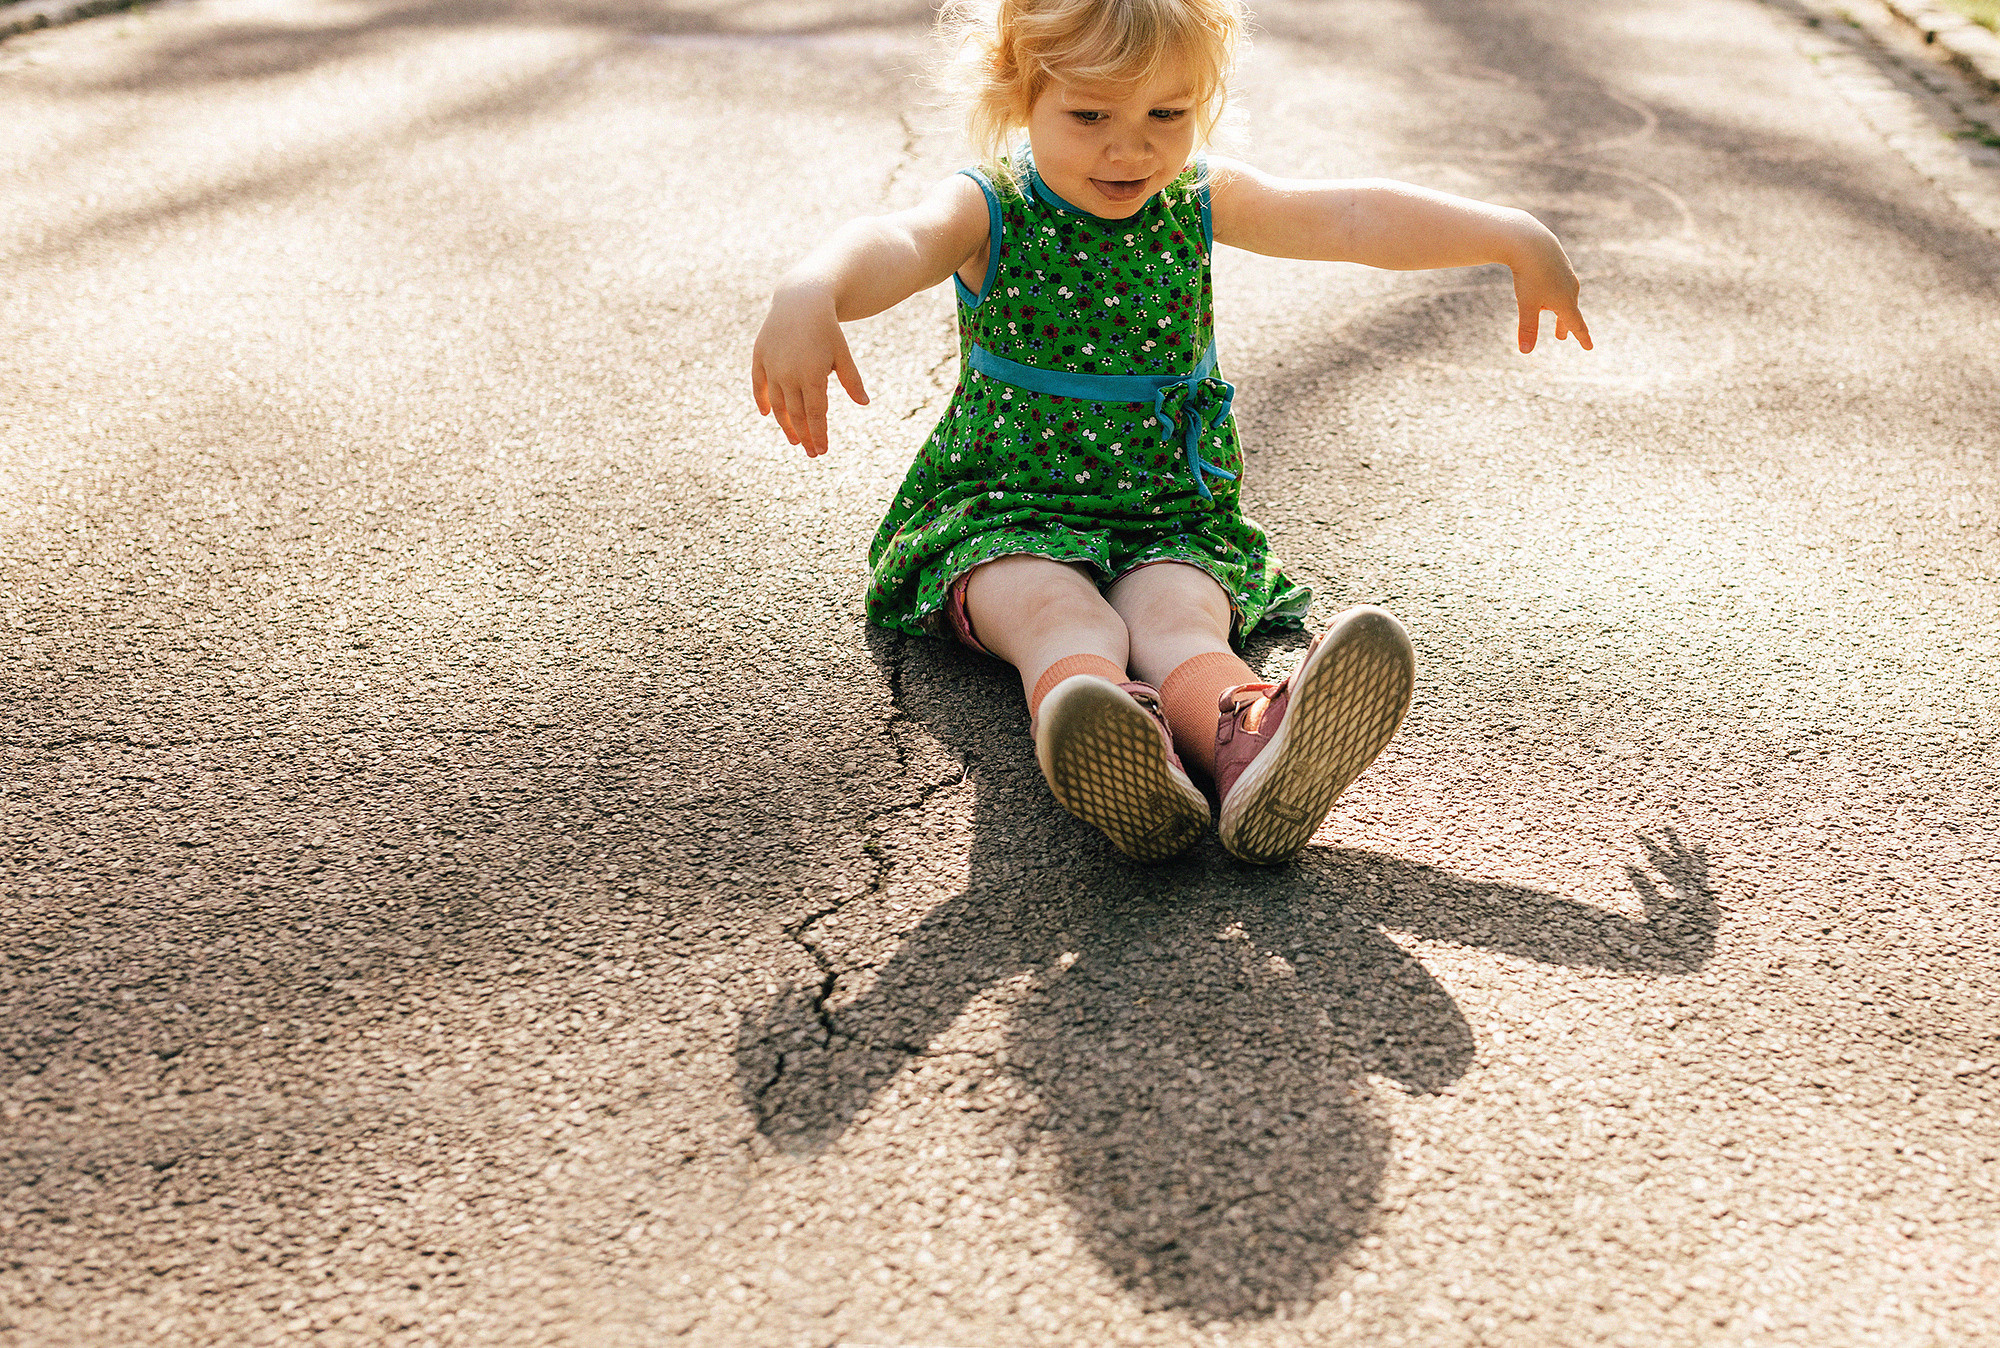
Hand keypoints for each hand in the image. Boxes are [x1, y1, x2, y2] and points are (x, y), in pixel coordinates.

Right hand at [750, 281, 870, 457]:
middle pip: (796, 414)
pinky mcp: (760, 357)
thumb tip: (864, 403)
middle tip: (810, 452)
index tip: (822, 451)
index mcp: (813, 375)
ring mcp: (772, 366)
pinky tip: (766, 414)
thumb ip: (851, 380)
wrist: (801, 299)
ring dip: (784, 424)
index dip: (819, 434)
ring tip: (793, 438)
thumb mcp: (842, 354)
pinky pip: (758, 384)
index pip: (816, 414)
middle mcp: (789, 374)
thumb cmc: (827, 329)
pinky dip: (761, 400)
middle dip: (804, 435)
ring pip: (776, 404)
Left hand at [1507, 219, 1592, 353]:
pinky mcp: (1559, 263)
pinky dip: (1551, 290)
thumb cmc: (1530, 275)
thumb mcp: (1527, 305)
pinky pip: (1556, 281)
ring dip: (1556, 307)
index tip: (1589, 348)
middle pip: (1568, 311)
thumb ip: (1528, 328)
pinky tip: (1542, 283)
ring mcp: (1566, 274)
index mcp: (1565, 301)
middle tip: (1560, 336)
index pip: (1576, 325)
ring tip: (1546, 311)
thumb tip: (1525, 352)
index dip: (1582, 338)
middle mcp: (1570, 288)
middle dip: (1563, 325)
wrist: (1531, 242)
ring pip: (1562, 295)